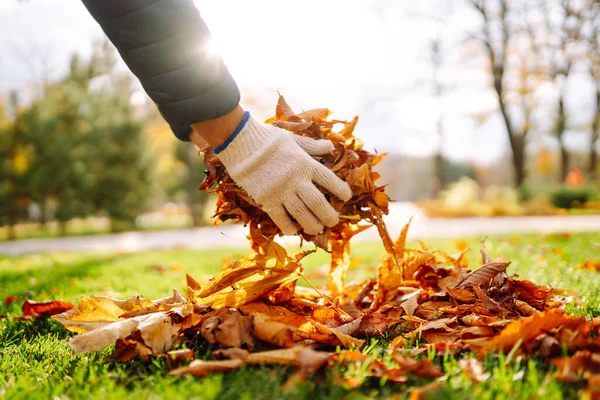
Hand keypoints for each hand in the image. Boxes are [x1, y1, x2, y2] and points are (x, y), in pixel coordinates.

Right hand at [214, 112, 351, 234]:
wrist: (241, 142)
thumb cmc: (268, 139)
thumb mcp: (293, 139)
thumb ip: (312, 146)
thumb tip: (331, 146)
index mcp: (305, 163)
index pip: (329, 180)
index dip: (341, 190)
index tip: (346, 197)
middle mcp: (296, 179)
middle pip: (318, 203)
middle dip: (329, 215)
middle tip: (333, 221)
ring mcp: (281, 191)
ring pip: (302, 214)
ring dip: (312, 225)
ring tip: (317, 229)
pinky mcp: (266, 199)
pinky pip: (280, 219)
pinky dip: (289, 227)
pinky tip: (293, 230)